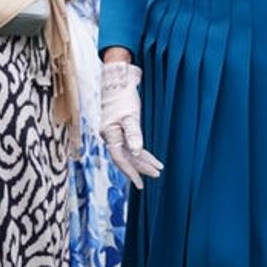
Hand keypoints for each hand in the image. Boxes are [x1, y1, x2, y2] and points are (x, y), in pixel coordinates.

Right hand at [100, 62, 162, 188]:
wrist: (117, 83)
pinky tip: (148, 158)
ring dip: (142, 161)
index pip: (120, 158)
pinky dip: (140, 152)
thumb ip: (134, 134)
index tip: (140, 183)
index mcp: (109, 134)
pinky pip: (129, 145)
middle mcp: (110, 137)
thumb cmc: (123, 97)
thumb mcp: (130, 116)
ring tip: (157, 168)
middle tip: (156, 174)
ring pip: (129, 152)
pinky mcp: (119, 130)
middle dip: (141, 167)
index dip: (131, 172)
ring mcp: (114, 134)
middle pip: (126, 157)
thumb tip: (138, 152)